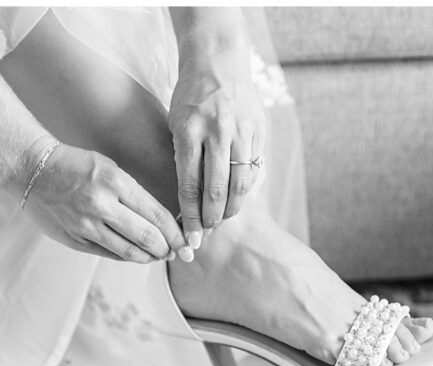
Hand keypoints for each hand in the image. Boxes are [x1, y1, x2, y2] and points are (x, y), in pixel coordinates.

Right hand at [22, 140, 187, 262]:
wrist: (32, 169)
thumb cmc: (76, 165)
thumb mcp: (110, 168)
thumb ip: (133, 195)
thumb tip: (161, 223)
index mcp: (115, 182)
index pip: (156, 215)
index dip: (176, 232)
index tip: (187, 240)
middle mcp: (101, 205)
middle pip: (146, 237)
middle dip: (168, 248)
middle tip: (179, 252)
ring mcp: (86, 225)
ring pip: (129, 251)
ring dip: (150, 257)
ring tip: (160, 255)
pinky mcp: (75, 239)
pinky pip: (108, 254)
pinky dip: (127, 256)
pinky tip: (137, 254)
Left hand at [169, 54, 265, 249]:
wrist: (218, 60)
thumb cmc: (189, 97)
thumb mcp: (175, 124)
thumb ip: (182, 159)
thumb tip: (186, 203)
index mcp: (189, 132)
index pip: (189, 186)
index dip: (189, 217)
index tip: (188, 237)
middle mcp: (217, 132)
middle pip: (215, 190)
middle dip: (209, 219)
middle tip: (205, 234)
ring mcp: (241, 131)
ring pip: (239, 183)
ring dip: (230, 209)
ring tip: (221, 221)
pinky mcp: (258, 130)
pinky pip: (253, 168)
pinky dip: (245, 190)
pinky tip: (236, 201)